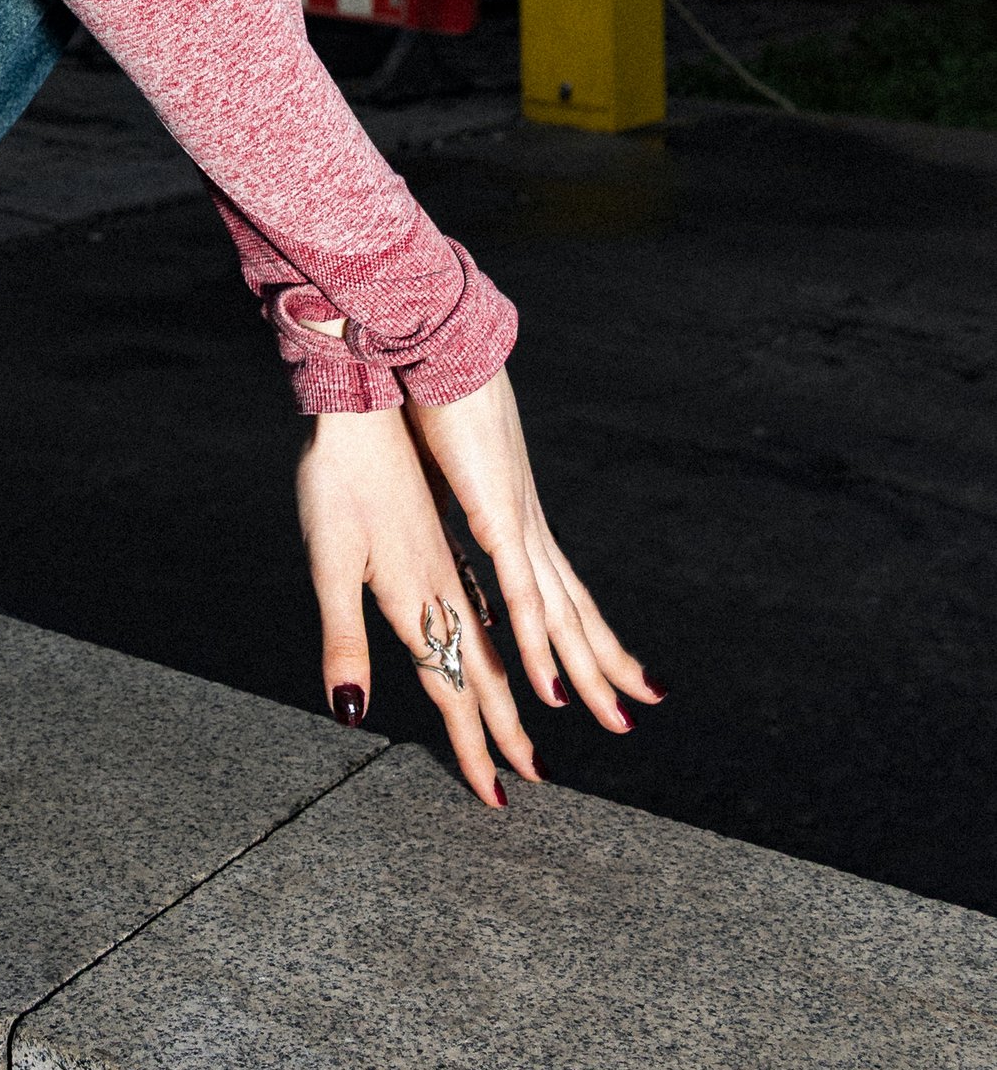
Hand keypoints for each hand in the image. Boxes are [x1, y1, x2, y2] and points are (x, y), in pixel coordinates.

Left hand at [297, 402, 539, 803]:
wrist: (359, 409)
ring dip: (510, 686)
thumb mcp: (328, 562)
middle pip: (481, 673)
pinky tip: (497, 640)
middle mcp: (443, 587)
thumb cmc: (334, 483)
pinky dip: (496, 638)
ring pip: (490, 640)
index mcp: (418, 601)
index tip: (498, 794)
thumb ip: (343, 638)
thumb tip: (350, 714)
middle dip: (504, 728)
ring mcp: (445, 561)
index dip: (471, 745)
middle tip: (534, 777)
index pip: (450, 690)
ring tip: (539, 719)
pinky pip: (481, 604)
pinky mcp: (436, 539)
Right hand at [407, 370, 660, 739]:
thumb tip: (444, 524)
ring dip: (587, 671)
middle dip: (606, 663)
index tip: (607, 664)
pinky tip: (552, 688)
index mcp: (512, 516)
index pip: (558, 585)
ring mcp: (517, 524)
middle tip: (641, 708)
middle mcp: (526, 527)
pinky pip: (522, 596)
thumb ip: (449, 506)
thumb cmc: (427, 401)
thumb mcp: (440, 470)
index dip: (583, 627)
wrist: (435, 349)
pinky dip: (538, 646)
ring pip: (560, 616)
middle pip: (575, 609)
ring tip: (617, 720)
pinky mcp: (497, 519)